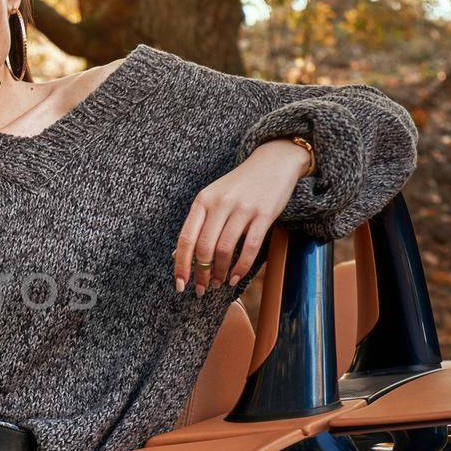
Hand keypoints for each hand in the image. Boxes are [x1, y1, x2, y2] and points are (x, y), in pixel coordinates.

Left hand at [172, 138, 311, 294]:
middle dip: (201, 273)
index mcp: (202, 200)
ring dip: (219, 272)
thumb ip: (197, 224)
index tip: (180, 284)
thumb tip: (177, 254)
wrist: (273, 162)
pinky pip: (249, 247)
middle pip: (204, 247)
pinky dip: (241, 267)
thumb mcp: (213, 198)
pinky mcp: (264, 214)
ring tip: (218, 283)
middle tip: (202, 289)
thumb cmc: (239, 185)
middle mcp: (220, 204)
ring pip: (225, 249)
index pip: (186, 238)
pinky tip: (235, 277)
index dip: (181, 264)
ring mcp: (242, 208)